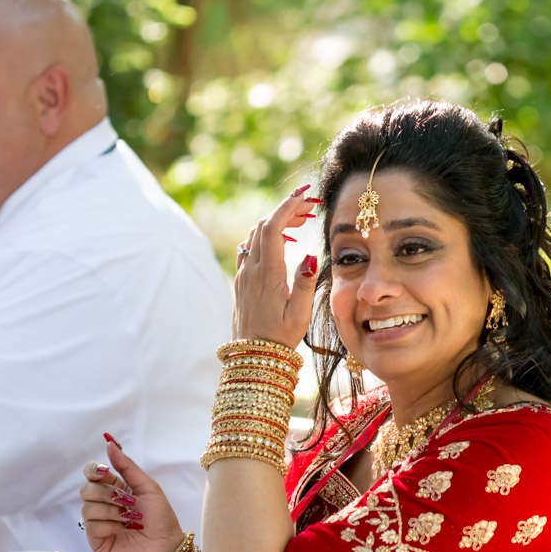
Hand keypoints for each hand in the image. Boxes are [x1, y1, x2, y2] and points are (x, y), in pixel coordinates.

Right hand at [78, 440, 184, 551]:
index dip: (93, 470)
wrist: (167, 547)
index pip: (92, 473)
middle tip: (128, 502)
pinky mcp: (96, 540)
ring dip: (112, 510)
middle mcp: (103, 504)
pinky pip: (91, 526)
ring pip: (87, 507)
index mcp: (115, 489)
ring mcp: (98, 523)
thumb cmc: (161, 518)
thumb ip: (127, 466)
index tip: (105, 472)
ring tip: (130, 519)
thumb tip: (110, 443)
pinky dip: (110, 525)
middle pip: (85, 489)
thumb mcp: (147, 487)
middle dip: (106, 493)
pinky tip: (123, 529)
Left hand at [232, 185, 321, 347]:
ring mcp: (243, 275)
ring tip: (299, 222)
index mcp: (267, 274)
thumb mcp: (300, 313)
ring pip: (255, 235)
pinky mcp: (241, 281)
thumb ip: (304, 282)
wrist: (253, 357)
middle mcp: (251, 270)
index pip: (273, 228)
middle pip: (264, 226)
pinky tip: (280, 242)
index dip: (287, 206)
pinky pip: (249, 248)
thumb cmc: (280, 338)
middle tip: (309, 207)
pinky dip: (264, 236)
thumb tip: (309, 254)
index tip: (305, 194)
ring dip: (275, 222)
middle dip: (285, 210)